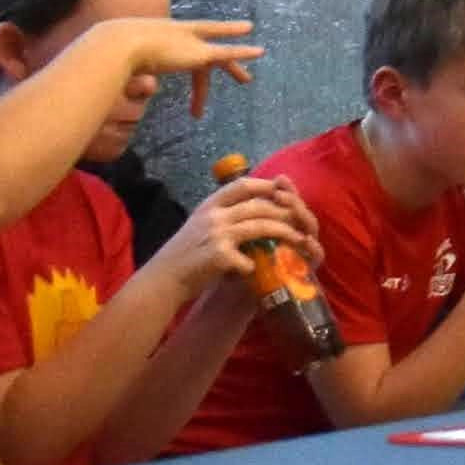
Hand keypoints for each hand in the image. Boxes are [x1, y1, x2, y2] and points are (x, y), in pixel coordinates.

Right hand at [89, 11, 264, 121]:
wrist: (119, 44)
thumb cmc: (112, 55)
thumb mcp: (119, 66)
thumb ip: (120, 77)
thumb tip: (112, 92)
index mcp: (162, 37)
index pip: (181, 50)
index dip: (191, 62)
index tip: (200, 69)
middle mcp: (180, 36)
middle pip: (205, 51)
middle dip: (221, 63)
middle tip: (236, 77)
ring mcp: (191, 43)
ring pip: (219, 55)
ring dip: (234, 66)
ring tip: (246, 80)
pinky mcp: (200, 53)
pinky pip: (226, 53)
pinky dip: (242, 52)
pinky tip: (260, 52)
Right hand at [156, 169, 317, 310]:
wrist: (163, 279)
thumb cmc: (184, 254)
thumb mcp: (200, 225)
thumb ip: (224, 215)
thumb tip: (257, 208)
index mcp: (209, 206)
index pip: (242, 185)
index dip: (266, 185)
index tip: (282, 190)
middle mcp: (213, 216)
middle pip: (259, 206)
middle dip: (285, 211)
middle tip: (301, 219)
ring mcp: (217, 235)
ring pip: (262, 226)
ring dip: (285, 232)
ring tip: (300, 239)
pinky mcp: (220, 256)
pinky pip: (250, 258)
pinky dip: (258, 265)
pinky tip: (261, 270)